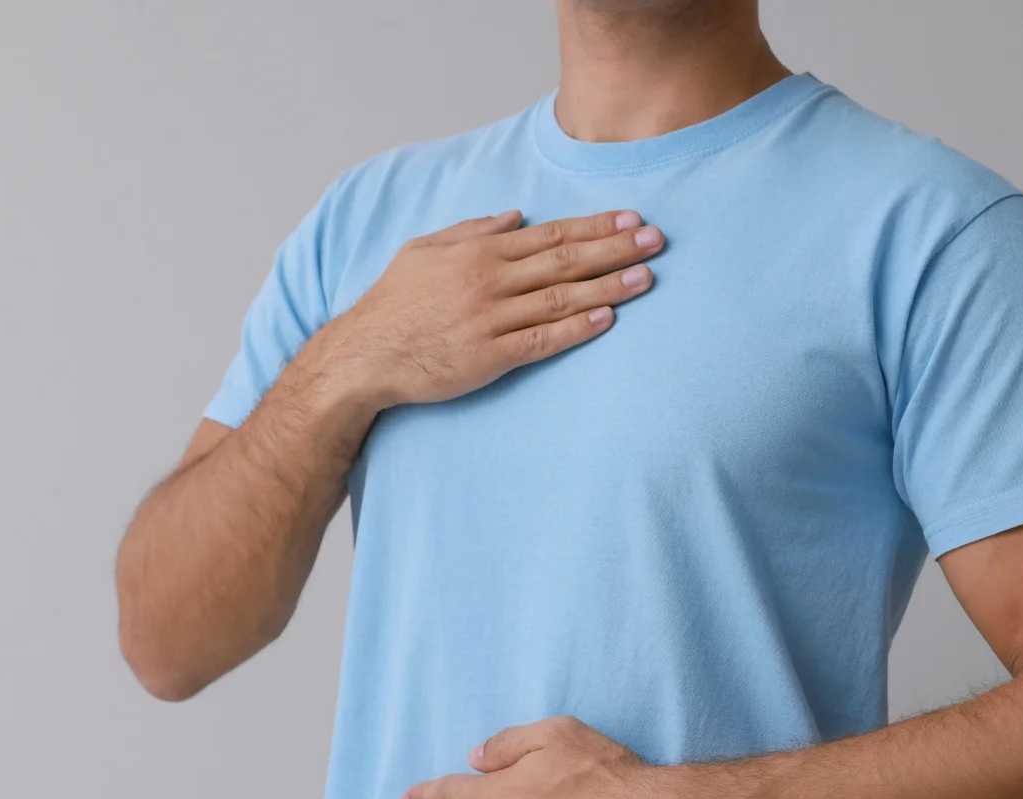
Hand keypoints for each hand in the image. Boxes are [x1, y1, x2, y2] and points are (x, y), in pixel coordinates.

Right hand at [324, 209, 663, 408]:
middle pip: (565, 261)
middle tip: (656, 240)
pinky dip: (577, 329)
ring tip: (646, 276)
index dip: (594, 226)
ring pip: (561, 298)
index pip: (549, 235)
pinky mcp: (490, 358)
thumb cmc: (393, 304)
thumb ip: (472, 230)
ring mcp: (491, 320)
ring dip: (608, 286)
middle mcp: (490, 281)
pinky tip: (608, 319)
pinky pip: (543, 340)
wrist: (366, 356)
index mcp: (477, 252)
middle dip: (615, 248)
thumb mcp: (423, 251)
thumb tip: (515, 215)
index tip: (630, 218)